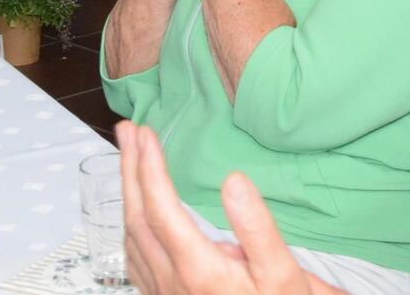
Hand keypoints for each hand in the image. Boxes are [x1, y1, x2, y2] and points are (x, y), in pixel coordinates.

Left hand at [118, 122, 339, 294]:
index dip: (149, 167)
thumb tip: (233, 181)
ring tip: (129, 158)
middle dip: (129, 169)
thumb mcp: (282, 273)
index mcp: (198, 269)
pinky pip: (136, 258)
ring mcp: (164, 294)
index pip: (161, 209)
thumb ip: (256, 227)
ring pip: (131, 238)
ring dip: (127, 193)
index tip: (146, 133)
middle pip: (137, 217)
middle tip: (128, 130)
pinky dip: (132, 223)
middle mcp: (171, 282)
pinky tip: (136, 212)